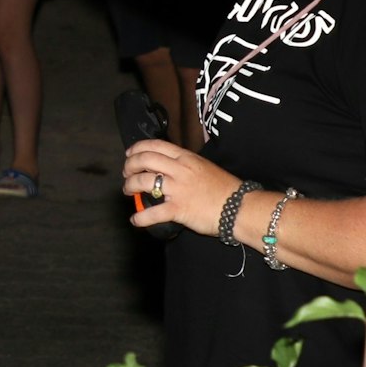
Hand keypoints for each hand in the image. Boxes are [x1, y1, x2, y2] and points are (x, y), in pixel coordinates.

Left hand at [120, 138, 241, 236]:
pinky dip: (140, 217)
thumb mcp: (204, 167)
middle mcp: (180, 170)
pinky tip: (135, 220)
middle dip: (129, 166)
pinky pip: (152, 212)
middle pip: (145, 160)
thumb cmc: (224, 188)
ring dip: (130, 186)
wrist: (239, 207)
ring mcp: (178, 189)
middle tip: (126, 174)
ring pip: (144, 181)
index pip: (155, 145)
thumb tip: (167, 166)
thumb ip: (185, 164)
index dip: (137, 148)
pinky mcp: (178, 209)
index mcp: (186, 157)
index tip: (129, 154)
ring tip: (128, 191)